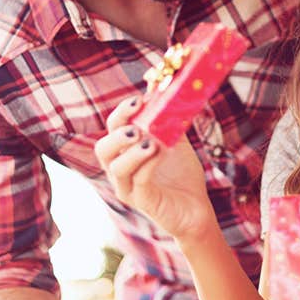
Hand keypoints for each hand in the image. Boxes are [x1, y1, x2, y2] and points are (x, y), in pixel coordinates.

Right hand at [94, 95, 216, 245]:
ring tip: (150, 142)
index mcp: (124, 152)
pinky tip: (161, 153)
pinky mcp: (143, 202)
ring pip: (116, 168)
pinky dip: (149, 165)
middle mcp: (119, 170)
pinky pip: (139, 181)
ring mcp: (128, 188)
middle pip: (103, 149)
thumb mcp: (176, 141)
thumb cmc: (182, 174)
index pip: (112, 129)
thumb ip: (169, 119)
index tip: (138, 100)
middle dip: (117, 134)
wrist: (196, 209)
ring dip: (132, 152)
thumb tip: (167, 90)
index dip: (121, 113)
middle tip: (136, 126)